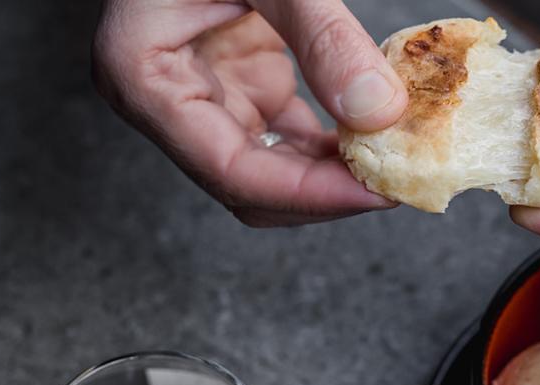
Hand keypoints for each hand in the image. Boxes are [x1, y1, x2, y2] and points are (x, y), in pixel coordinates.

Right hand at [92, 0, 406, 225]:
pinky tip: (373, 136)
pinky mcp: (235, 87)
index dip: (308, 193)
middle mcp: (166, 101)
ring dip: (331, 175)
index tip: (375, 192)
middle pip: (250, 187)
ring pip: (270, 171)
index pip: (229, 170)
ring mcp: (202, 97)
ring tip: (392, 162)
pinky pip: (284, 138)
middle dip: (325, 194)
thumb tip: (378, 110)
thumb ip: (320, 35)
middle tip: (397, 183)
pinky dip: (329, 144)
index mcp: (143, 75)